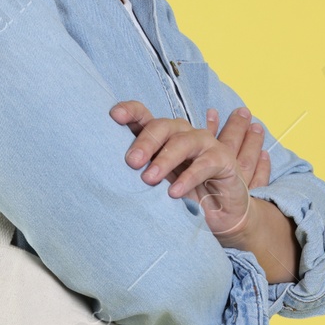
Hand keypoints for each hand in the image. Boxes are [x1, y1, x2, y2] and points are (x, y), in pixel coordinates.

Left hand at [109, 100, 271, 239]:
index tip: (114, 115)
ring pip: (182, 142)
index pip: (144, 116)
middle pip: (162, 126)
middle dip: (145, 142)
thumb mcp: (155, 182)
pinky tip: (174, 192)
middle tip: (131, 162)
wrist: (219, 213)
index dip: (130, 111)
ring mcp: (204, 144)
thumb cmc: (181, 193)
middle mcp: (182, 133)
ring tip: (149, 179)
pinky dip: (188, 178)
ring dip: (164, 160)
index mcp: (162, 135)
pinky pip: (204, 164)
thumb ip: (138, 171)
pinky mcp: (222, 159)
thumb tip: (102, 172)